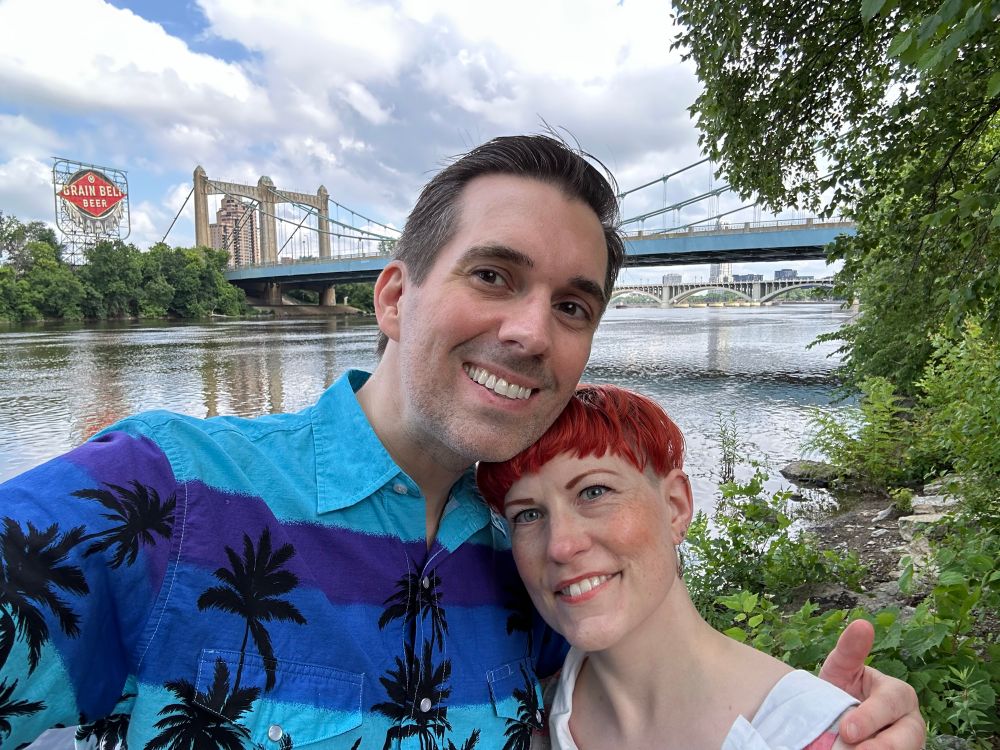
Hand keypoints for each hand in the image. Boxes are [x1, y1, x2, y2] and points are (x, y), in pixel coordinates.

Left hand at [819, 619, 924, 749]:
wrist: (832, 713)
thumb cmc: (843, 687)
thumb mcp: (842, 667)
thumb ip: (850, 649)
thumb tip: (862, 623)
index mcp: (899, 694)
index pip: (890, 705)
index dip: (870, 717)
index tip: (847, 730)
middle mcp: (910, 722)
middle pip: (907, 737)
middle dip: (882, 746)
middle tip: (853, 749)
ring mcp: (909, 743)